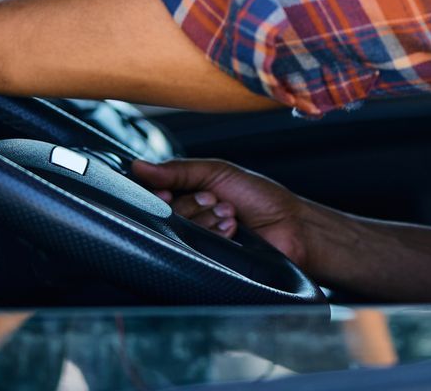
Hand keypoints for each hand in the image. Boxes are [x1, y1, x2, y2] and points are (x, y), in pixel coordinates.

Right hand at [129, 157, 314, 270]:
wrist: (291, 226)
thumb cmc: (260, 198)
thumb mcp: (218, 172)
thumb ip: (179, 170)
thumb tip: (138, 166)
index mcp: (188, 198)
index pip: (155, 195)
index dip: (160, 192)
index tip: (170, 190)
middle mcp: (188, 223)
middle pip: (166, 214)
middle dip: (194, 204)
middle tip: (218, 201)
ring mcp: (198, 245)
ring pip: (180, 233)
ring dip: (208, 220)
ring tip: (232, 218)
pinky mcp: (208, 263)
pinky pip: (194, 251)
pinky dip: (215, 235)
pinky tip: (233, 232)